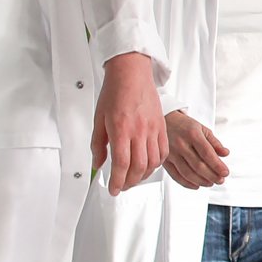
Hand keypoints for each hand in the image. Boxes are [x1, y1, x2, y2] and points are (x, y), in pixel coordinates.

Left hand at [91, 53, 166, 195]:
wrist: (131, 72)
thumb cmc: (115, 91)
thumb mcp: (99, 118)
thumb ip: (98, 144)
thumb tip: (98, 164)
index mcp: (120, 128)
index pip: (121, 164)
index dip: (117, 181)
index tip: (113, 189)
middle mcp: (139, 130)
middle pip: (138, 167)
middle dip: (130, 182)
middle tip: (122, 186)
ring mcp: (153, 128)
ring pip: (153, 161)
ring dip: (143, 175)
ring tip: (134, 178)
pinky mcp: (161, 125)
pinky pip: (163, 151)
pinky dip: (156, 162)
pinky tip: (148, 164)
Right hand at [162, 110, 228, 189]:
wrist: (165, 121)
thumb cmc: (185, 125)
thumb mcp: (202, 128)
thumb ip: (214, 142)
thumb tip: (225, 153)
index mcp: (192, 134)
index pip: (207, 153)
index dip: (217, 165)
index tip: (225, 172)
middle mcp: (181, 144)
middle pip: (198, 165)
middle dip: (212, 176)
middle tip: (220, 180)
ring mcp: (172, 153)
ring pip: (187, 173)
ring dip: (201, 181)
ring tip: (211, 183)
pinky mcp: (165, 161)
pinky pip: (176, 176)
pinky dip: (187, 183)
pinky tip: (196, 185)